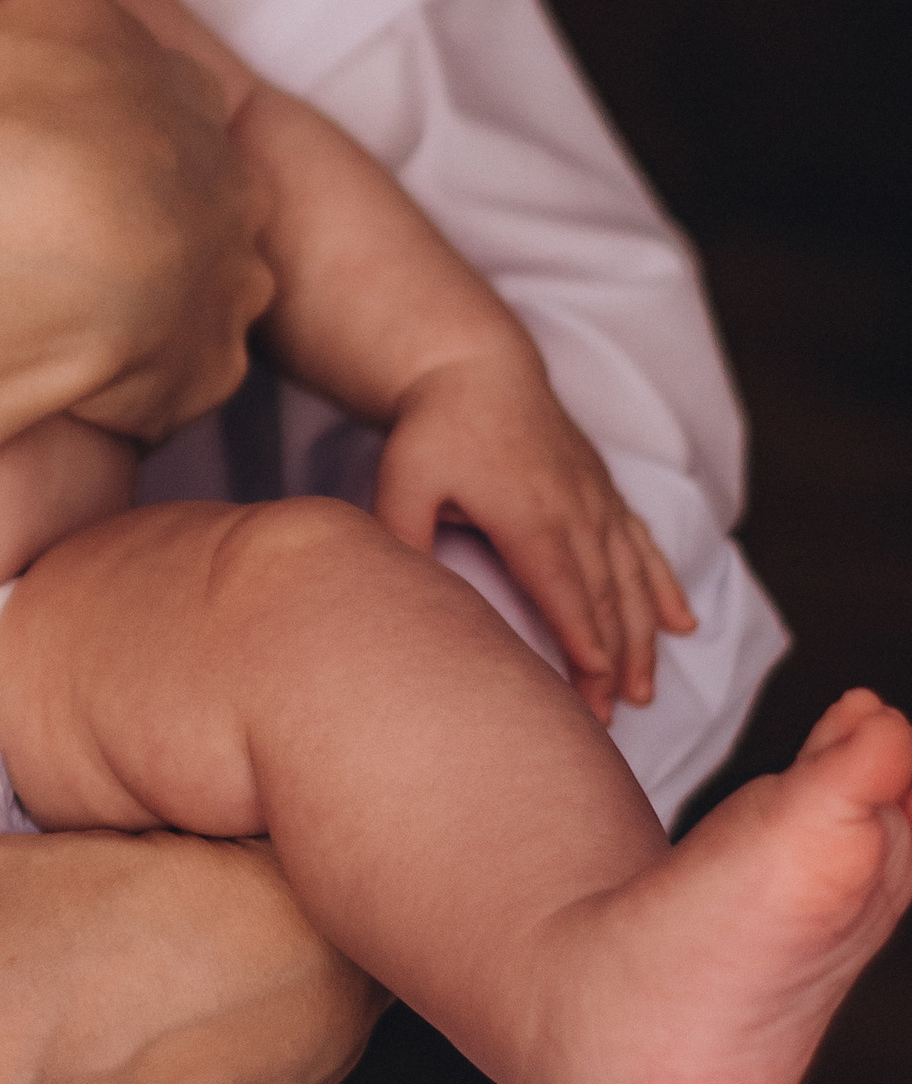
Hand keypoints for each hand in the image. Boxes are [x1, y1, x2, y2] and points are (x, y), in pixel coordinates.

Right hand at [0, 0, 273, 441]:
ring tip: (67, 296)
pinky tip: (72, 358)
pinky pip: (159, 374)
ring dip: (142, 289)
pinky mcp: (185, 383)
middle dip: (145, 202)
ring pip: (189, 290)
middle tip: (65, 210)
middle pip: (192, 199)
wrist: (45, 257)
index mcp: (202, 115)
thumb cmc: (42, 114)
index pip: (168, 99)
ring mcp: (216, 301)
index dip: (113, 102)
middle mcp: (232, 209)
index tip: (62, 116)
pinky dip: (123, 365)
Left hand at [375, 346, 695, 721]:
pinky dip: (665, 586)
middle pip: (605, 597)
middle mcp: (575, 510)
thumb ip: (402, 536)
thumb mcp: (403, 477)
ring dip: (644, 636)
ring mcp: (596, 500)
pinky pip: (644, 545)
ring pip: (632, 578)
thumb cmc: (435, 425)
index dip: (584, 643)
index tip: (595, 692)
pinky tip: (683, 623)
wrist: (476, 365)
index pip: (564, 591)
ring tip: (645, 689)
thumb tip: (399, 595)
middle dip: (613, 661)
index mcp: (530, 514)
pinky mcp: (604, 491)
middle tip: (613, 717)